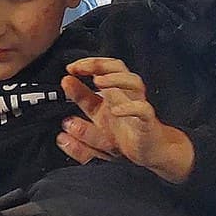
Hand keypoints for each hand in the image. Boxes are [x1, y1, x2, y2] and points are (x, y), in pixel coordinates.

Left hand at [59, 57, 195, 183]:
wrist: (150, 151)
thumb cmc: (126, 133)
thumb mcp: (97, 117)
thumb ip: (81, 102)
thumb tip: (65, 92)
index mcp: (112, 93)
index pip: (101, 69)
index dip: (85, 65)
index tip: (70, 69)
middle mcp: (125, 96)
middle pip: (118, 68)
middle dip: (99, 64)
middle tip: (80, 68)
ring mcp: (137, 106)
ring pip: (134, 83)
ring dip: (116, 79)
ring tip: (98, 81)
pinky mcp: (147, 122)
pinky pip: (143, 110)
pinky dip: (130, 108)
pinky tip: (116, 111)